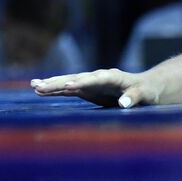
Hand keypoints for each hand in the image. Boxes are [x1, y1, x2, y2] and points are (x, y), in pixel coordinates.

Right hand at [32, 69, 160, 107]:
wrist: (145, 86)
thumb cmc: (147, 91)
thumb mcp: (146, 94)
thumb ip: (135, 97)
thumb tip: (124, 104)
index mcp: (114, 77)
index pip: (96, 79)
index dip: (83, 83)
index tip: (69, 87)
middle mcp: (98, 77)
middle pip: (76, 79)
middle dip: (59, 83)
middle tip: (40, 86)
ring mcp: (90, 82)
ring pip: (68, 82)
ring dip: (51, 84)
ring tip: (34, 86)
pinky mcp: (86, 89)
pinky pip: (67, 89)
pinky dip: (54, 89)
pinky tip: (38, 89)